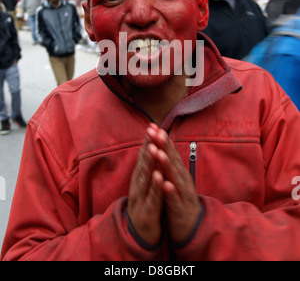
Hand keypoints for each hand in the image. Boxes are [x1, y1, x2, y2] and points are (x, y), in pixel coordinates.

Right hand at [128, 134, 163, 245]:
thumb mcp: (145, 184)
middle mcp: (138, 184)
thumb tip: (150, 148)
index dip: (148, 140)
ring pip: (146, 177)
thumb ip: (147, 168)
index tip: (152, 125)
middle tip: (151, 130)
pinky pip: (153, 197)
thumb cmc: (145, 204)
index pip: (144, 155)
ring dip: (150, 162)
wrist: (139, 233)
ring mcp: (141, 197)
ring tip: (154, 149)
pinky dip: (156, 186)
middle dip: (148, 146)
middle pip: (144, 162)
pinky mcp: (147, 211)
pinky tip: (159, 176)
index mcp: (140, 178)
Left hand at [146, 123, 201, 244]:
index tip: (153, 125)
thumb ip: (170, 163)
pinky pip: (174, 199)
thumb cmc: (180, 199)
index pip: (169, 152)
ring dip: (166, 164)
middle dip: (164, 145)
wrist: (192, 226)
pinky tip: (166, 184)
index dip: (161, 139)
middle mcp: (182, 179)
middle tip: (156, 131)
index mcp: (178, 172)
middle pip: (172, 159)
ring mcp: (182, 193)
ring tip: (158, 152)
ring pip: (174, 177)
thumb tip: (163, 144)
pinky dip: (170, 191)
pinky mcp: (180, 209)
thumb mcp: (175, 179)